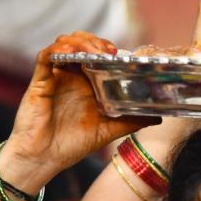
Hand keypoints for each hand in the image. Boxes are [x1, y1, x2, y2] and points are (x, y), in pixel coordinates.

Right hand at [1, 32, 152, 193]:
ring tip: (95, 51)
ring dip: (80, 42)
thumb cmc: (72, 144)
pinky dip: (58, 50)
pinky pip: (46, 57)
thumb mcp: (108, 131)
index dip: (107, 49)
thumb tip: (159, 118)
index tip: (122, 55)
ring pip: (63, 44)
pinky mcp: (40, 81)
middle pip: (80, 43)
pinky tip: (70, 53)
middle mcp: (71, 76)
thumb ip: (131, 121)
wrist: (45, 159)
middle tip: (110, 51)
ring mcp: (55, 77)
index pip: (95, 55)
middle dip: (95, 41)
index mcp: (86, 84)